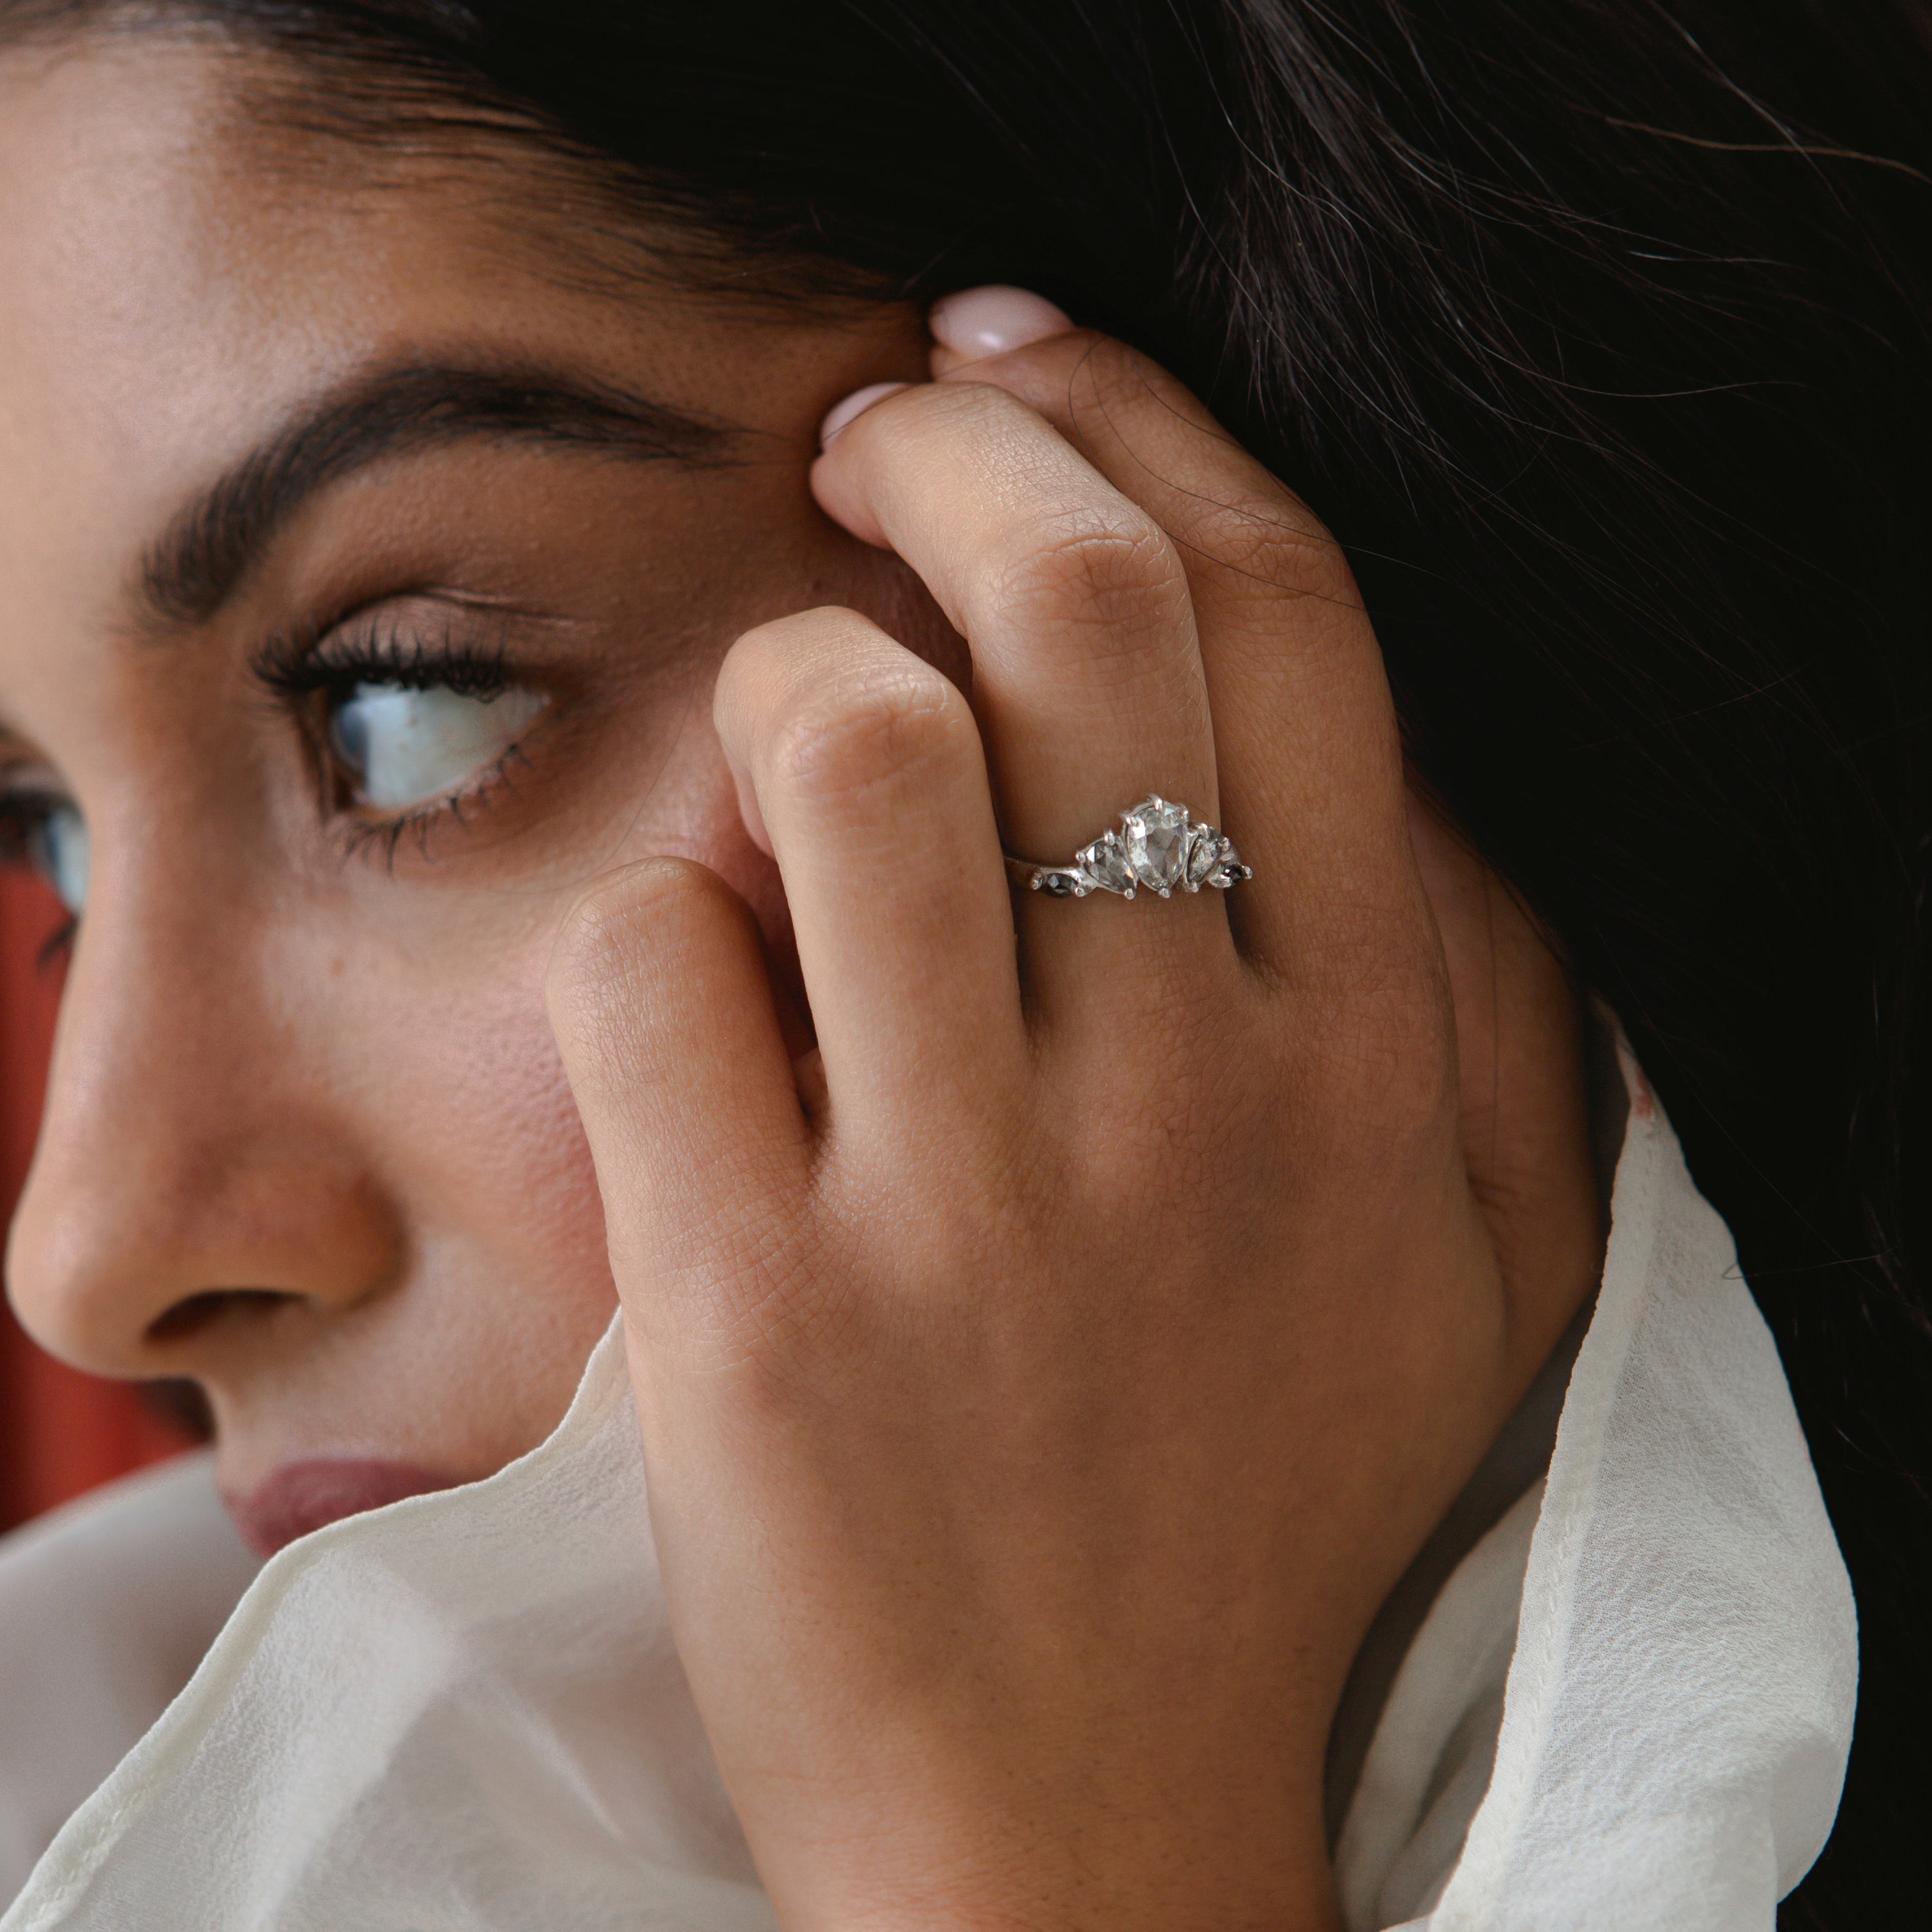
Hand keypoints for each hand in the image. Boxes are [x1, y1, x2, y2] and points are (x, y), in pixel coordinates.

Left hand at [546, 318, 1601, 1931]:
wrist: (1086, 1837)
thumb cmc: (1265, 1518)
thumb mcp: (1477, 1264)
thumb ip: (1494, 1002)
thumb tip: (1399, 759)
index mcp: (1367, 1058)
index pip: (1282, 619)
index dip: (1142, 427)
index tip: (1023, 367)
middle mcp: (1188, 1097)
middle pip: (1068, 613)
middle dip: (944, 453)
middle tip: (866, 447)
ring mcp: (961, 1206)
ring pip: (832, 745)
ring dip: (776, 686)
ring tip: (773, 759)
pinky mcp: (754, 1314)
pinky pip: (646, 962)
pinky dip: (643, 931)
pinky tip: (692, 1001)